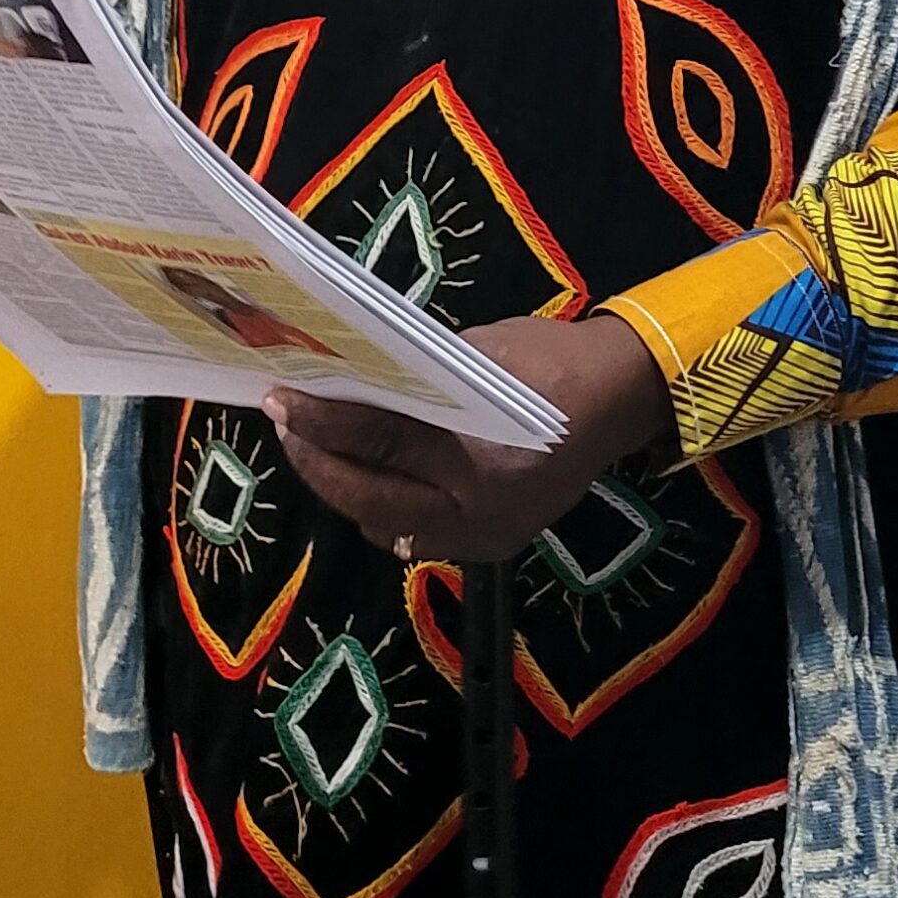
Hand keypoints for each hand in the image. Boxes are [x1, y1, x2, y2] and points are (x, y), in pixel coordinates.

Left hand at [266, 312, 674, 563]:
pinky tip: (363, 468)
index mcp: (481, 453)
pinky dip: (380, 503)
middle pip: (370, 498)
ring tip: (314, 443)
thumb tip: (345, 382)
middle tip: (283, 421)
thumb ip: (412, 378)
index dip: (322, 421)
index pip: (380, 441)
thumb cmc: (548, 362)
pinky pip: (413, 533)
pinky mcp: (488, 546)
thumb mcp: (476, 352)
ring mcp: (484, 537)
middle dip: (317, 462)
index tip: (279, 399)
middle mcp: (479, 510)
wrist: (619, 400)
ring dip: (344, 486)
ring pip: (383, 524)